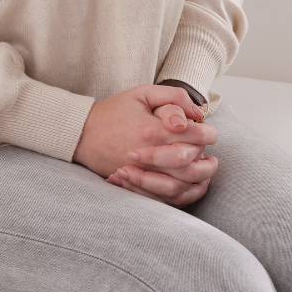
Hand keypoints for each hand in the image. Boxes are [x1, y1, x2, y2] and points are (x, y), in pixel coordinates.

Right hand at [74, 85, 218, 206]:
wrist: (82, 134)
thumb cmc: (114, 111)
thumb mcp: (142, 93)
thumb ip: (173, 97)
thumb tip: (196, 111)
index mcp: (152, 130)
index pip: (195, 136)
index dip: (208, 133)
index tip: (208, 132)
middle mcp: (149, 155)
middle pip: (191, 161)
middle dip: (205, 155)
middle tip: (209, 149)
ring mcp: (142, 174)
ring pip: (182, 183)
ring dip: (201, 175)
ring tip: (208, 166)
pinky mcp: (137, 185)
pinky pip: (167, 198)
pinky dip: (186, 193)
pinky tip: (195, 183)